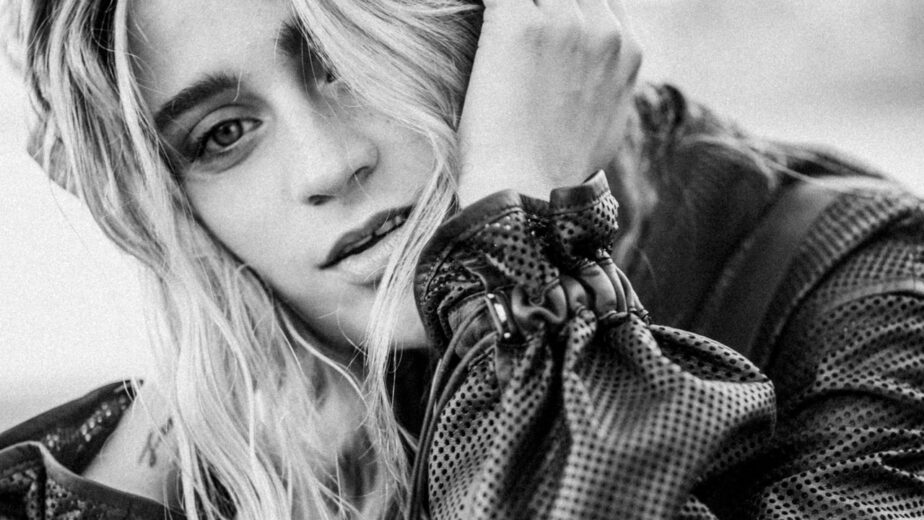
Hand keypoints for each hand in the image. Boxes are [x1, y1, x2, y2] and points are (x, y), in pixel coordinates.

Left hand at [456, 0, 641, 205]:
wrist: (527, 188)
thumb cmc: (555, 169)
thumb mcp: (606, 124)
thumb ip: (605, 84)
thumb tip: (592, 80)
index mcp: (626, 51)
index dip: (569, 6)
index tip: (540, 20)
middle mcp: (602, 30)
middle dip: (539, 6)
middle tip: (514, 24)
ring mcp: (563, 23)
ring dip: (513, 9)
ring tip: (496, 22)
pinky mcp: (519, 24)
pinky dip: (489, 5)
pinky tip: (481, 17)